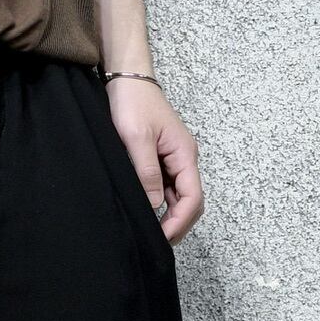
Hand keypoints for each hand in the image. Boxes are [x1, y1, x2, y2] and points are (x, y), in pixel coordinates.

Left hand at [104, 79, 203, 243]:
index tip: (162, 237)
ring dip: (168, 214)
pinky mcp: (161, 156)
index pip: (192, 198)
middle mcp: (184, 158)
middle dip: (177, 223)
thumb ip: (147, 172)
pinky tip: (146, 209)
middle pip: (189, 200)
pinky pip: (166, 185)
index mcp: (184, 154)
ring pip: (177, 195)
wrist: (127, 79)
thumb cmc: (133, 102)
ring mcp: (173, 158)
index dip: (180, 221)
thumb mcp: (136, 138)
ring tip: (151, 231)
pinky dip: (160, 201)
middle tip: (157, 241)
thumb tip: (155, 204)